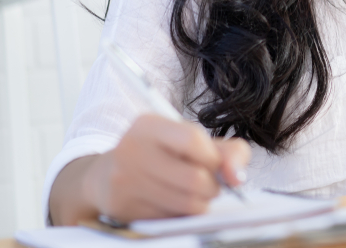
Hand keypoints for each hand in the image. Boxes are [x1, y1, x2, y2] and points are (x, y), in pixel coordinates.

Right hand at [82, 114, 250, 221]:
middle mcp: (131, 149)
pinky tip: (171, 203)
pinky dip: (180, 215)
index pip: (193, 140)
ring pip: (186, 204)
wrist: (107, 176)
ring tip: (193, 194)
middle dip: (212, 186)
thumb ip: (227, 152)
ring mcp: (124, 181)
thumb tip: (238, 178)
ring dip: (200, 203)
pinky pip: (170, 219)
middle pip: (195, 179)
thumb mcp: (191, 142)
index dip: (213, 158)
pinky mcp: (123, 208)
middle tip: (208, 184)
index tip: (214, 164)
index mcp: (148, 125)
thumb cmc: (160, 155)